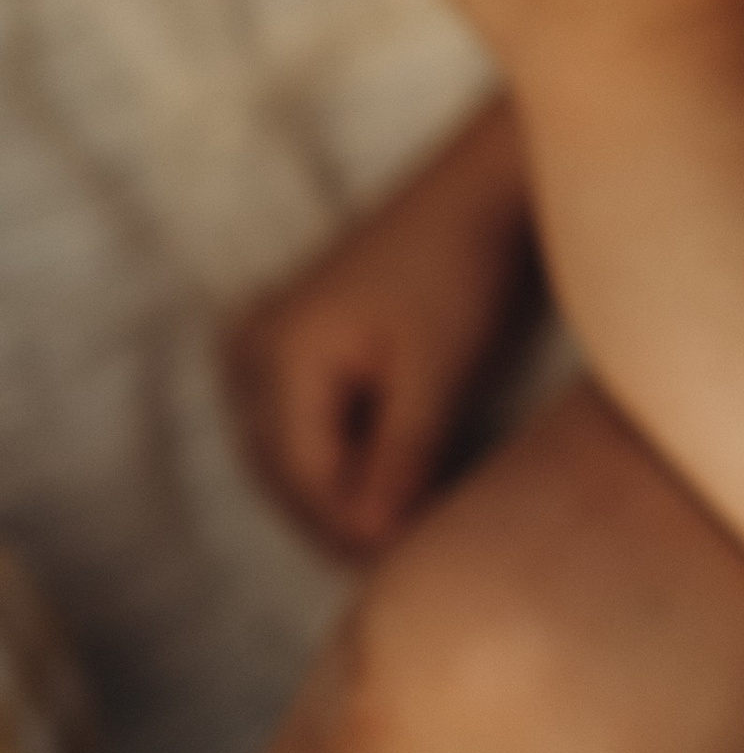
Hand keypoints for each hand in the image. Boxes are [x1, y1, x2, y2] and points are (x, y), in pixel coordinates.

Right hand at [224, 100, 540, 558]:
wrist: (481, 188)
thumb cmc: (467, 268)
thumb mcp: (439, 371)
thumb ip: (402, 456)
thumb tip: (372, 539)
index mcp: (279, 354)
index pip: (306, 480)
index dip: (354, 530)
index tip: (409, 564)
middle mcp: (253, 349)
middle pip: (287, 473)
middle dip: (340, 520)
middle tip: (405, 563)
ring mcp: (266, 341)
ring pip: (293, 454)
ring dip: (340, 494)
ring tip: (402, 533)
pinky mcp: (294, 339)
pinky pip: (305, 423)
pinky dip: (343, 457)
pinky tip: (390, 484)